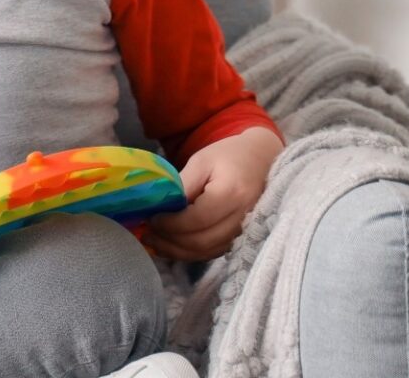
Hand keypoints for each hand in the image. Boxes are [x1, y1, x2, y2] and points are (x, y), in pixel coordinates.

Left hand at [147, 126, 283, 260]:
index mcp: (231, 194)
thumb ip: (182, 185)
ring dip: (178, 251)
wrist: (261, 159)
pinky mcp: (240, 235)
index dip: (171, 224)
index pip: (197, 220)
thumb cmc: (228, 156)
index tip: (151, 219)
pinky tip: (172, 246)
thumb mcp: (201, 162)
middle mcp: (242, 217)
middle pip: (202, 241)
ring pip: (207, 251)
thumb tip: (159, 208)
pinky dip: (191, 252)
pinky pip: (214, 251)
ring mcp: (244, 229)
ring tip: (154, 242)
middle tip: (146, 233)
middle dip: (170, 241)